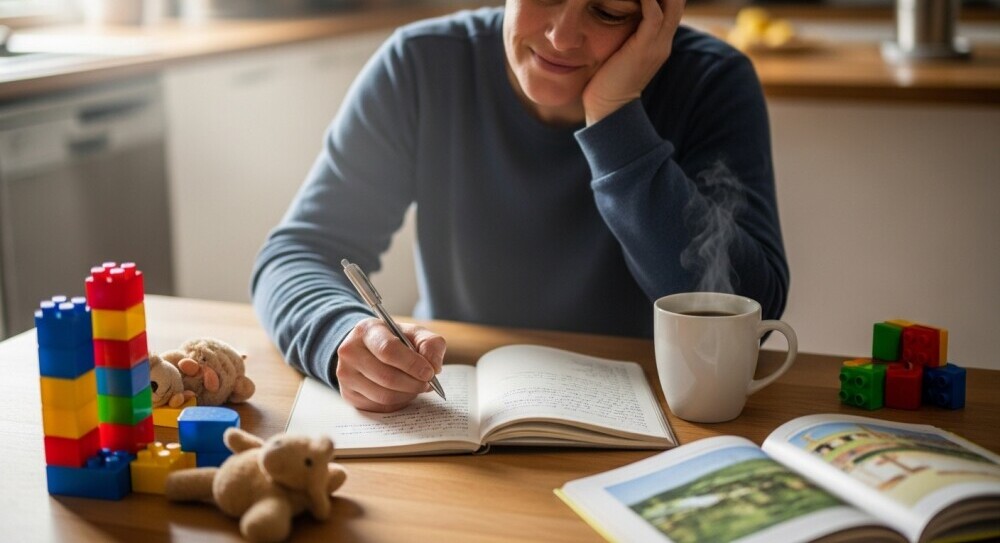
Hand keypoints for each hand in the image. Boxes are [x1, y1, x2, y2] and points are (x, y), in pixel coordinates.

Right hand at [335, 318, 445, 411]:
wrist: (368, 348)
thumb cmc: (394, 340)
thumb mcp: (414, 333)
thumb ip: (430, 344)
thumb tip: (433, 367)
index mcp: (367, 330)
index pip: (388, 350)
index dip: (412, 364)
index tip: (429, 372)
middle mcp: (350, 351)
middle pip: (386, 377)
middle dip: (413, 383)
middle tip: (427, 383)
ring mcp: (346, 374)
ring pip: (383, 395)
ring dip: (407, 394)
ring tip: (417, 386)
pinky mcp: (348, 393)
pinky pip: (378, 406)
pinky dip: (397, 402)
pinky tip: (403, 392)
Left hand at [582, 0, 685, 124]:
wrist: (609, 110)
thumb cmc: (608, 81)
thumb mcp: (620, 52)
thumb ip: (625, 35)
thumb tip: (613, 16)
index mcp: (659, 40)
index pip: (671, 5)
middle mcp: (663, 40)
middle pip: (677, 0)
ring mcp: (657, 44)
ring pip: (669, 3)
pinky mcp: (644, 48)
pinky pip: (652, 14)